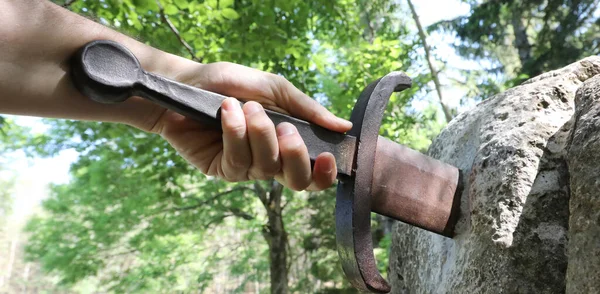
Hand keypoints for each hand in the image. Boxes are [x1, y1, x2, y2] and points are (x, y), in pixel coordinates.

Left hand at [144, 62, 351, 190]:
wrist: (188, 83)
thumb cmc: (232, 84)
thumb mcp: (275, 89)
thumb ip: (308, 109)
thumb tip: (344, 126)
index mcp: (287, 144)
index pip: (313, 171)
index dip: (324, 173)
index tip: (327, 156)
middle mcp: (270, 160)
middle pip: (296, 181)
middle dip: (295, 155)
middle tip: (284, 128)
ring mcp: (245, 168)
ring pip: (266, 167)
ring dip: (258, 133)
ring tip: (246, 106)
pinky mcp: (221, 169)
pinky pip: (238, 161)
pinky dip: (235, 133)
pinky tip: (227, 112)